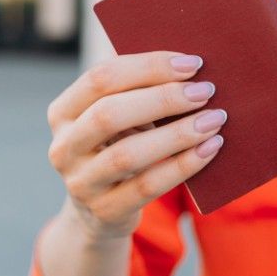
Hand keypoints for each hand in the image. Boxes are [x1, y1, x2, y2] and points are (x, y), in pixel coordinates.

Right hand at [46, 51, 227, 241]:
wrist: (100, 212)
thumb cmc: (119, 146)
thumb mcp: (118, 118)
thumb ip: (140, 91)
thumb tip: (190, 66)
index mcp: (63, 112)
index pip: (100, 78)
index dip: (147, 66)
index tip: (192, 63)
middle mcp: (64, 147)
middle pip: (109, 113)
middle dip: (162, 98)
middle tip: (205, 91)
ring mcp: (80, 183)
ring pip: (128, 154)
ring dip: (177, 133)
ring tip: (213, 119)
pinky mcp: (105, 211)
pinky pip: (147, 187)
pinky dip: (183, 165)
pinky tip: (210, 148)